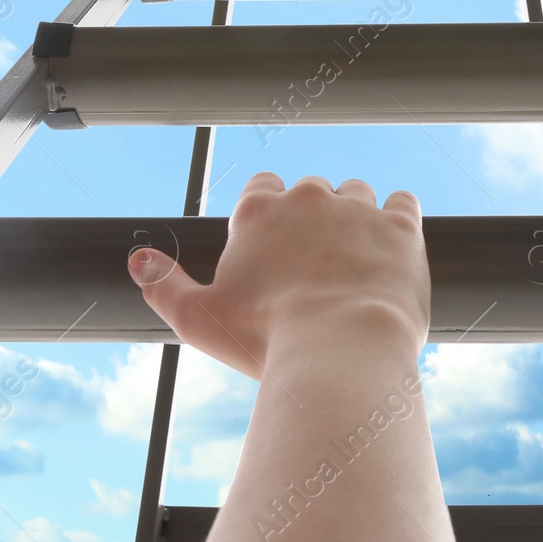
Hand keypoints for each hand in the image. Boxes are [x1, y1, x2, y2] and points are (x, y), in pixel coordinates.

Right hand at [128, 172, 429, 380]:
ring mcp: (359, 208)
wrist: (342, 352)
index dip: (267, 218)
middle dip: (311, 223)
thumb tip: (139, 262)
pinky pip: (403, 202)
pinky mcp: (402, 227)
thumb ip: (164, 286)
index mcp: (259, 211)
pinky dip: (397, 220)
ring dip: (355, 219)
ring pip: (357, 193)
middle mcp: (309, 198)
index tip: (273, 251)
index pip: (261, 189)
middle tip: (312, 269)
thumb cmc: (267, 339)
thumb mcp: (198, 319)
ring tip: (354, 264)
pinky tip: (390, 249)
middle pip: (310, 192)